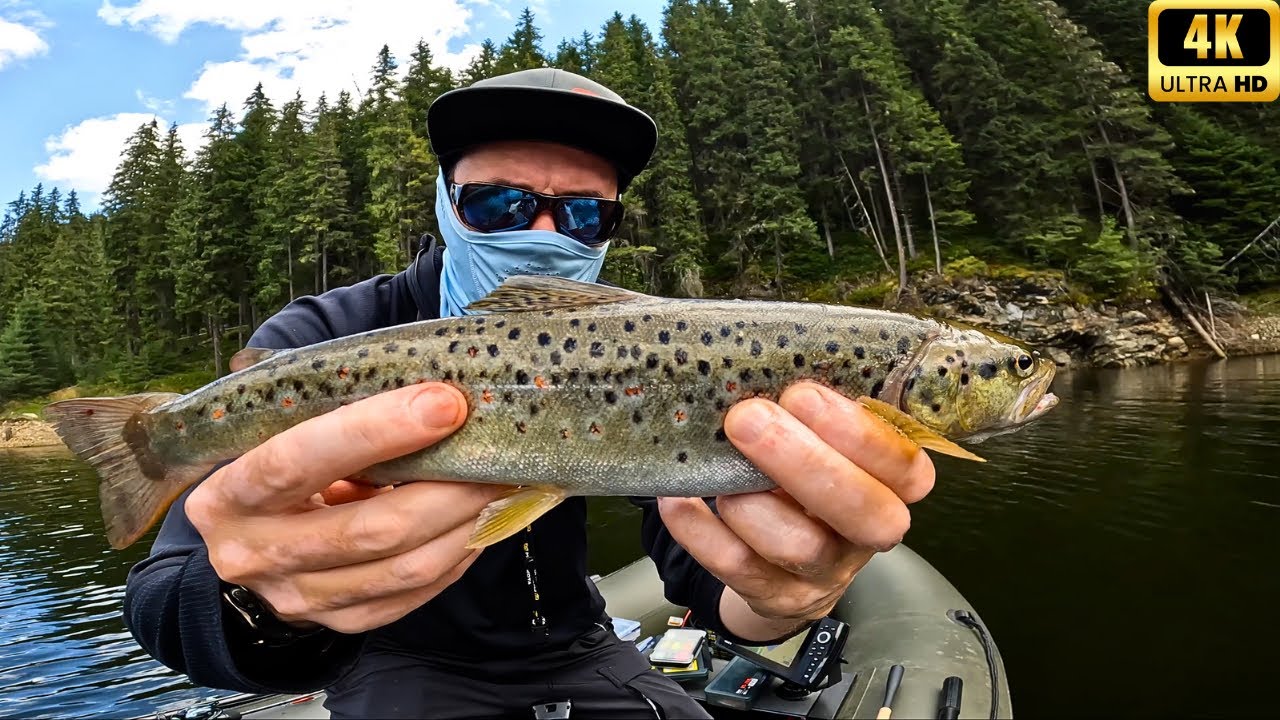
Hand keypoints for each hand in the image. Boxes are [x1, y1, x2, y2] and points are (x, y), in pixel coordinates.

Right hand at [185, 383, 503, 634]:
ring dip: (464, 524)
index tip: (445, 405)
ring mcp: (296, 598)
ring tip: (497, 485)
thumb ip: (333, 421)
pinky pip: (412, 595)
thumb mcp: (277, 436)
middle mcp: (254, 555)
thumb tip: (433, 396)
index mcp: (228, 495)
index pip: (297, 461)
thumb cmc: (273, 469)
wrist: (243, 543)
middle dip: (447, 489)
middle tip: (495, 455)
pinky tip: (474, 521)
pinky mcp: (337, 622)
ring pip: (403, 568)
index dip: (375, 432)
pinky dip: (455, 555)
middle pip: (370, 530)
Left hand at [657, 381, 935, 640]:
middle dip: (803, 461)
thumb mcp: (826, 445)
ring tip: (718, 470)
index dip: (861, 434)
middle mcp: (866, 537)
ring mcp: (823, 574)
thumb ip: (814, 414)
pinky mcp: (775, 596)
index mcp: (892, 489)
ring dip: (750, 503)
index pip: (907, 469)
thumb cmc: (806, 480)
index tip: (803, 394)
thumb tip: (762, 360)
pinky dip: (699, 530)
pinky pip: (736, 568)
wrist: (783, 564)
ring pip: (798, 547)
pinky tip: (678, 497)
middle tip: (747, 418)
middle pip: (860, 512)